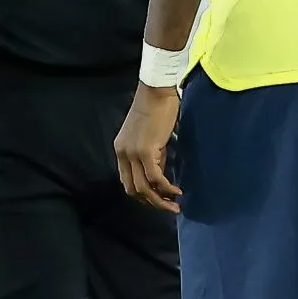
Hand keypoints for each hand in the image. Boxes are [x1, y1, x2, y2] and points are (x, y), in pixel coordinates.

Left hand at [115, 85, 183, 211]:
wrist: (157, 91)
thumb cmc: (157, 109)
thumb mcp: (151, 137)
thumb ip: (153, 156)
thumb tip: (161, 176)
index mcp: (121, 150)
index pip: (127, 182)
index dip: (142, 195)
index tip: (159, 199)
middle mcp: (123, 154)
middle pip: (133, 189)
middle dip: (151, 203)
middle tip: (168, 207)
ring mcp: (132, 153)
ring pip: (143, 188)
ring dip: (160, 201)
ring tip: (174, 206)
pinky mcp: (145, 151)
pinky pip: (156, 178)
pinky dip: (167, 188)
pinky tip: (177, 191)